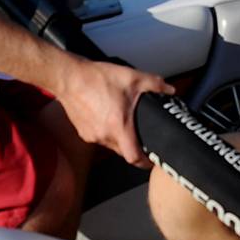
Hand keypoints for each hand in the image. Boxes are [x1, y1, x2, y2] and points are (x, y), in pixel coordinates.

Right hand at [56, 60, 172, 166]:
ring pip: (111, 145)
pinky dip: (106, 132)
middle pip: (124, 152)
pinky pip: (99, 138)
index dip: (145, 162)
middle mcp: (104, 136)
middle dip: (134, 147)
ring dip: (119, 138)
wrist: (69, 78)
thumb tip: (170, 90)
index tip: (152, 160)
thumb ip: (154, 84)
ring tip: (123, 122)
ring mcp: (92, 136)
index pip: (134, 158)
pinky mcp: (82, 132)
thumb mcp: (132, 77)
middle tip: (141, 135)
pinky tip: (107, 117)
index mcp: (119, 127)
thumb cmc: (97, 79)